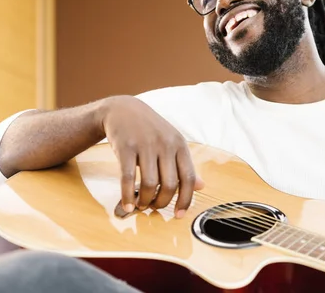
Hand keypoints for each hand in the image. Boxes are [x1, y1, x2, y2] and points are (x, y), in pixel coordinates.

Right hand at [101, 96, 204, 217]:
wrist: (123, 110)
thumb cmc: (150, 130)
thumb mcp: (171, 143)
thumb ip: (184, 165)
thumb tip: (201, 186)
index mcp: (179, 145)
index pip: (188, 178)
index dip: (185, 200)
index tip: (178, 215)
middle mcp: (165, 144)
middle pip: (169, 184)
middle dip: (162, 203)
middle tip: (154, 208)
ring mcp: (145, 145)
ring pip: (150, 184)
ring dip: (145, 201)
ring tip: (141, 205)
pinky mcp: (126, 147)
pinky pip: (128, 178)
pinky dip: (128, 196)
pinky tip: (128, 204)